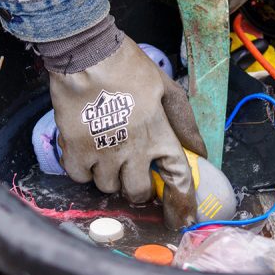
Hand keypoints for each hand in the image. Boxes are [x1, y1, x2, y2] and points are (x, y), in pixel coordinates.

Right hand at [48, 37, 206, 228]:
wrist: (87, 54)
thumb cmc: (128, 66)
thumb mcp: (166, 89)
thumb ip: (184, 122)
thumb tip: (199, 151)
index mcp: (159, 134)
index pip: (177, 179)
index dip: (182, 204)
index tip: (183, 220)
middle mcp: (133, 150)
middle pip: (139, 192)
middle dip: (141, 188)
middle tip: (135, 172)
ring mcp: (102, 152)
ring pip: (109, 187)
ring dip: (112, 177)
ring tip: (110, 154)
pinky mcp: (75, 150)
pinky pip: (81, 178)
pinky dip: (85, 170)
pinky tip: (89, 152)